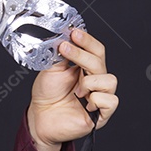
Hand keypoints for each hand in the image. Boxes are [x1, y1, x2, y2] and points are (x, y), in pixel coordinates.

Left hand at [26, 28, 118, 150]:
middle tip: (65, 49)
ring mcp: (100, 96)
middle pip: (100, 61)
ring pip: (110, 80)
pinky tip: (84, 102)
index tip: (74, 33)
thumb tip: (65, 37)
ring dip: (89, 82)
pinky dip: (96, 99)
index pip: (95, 50)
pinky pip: (111, 100)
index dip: (87, 40)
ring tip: (76, 90)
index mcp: (85, 68)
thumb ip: (61, 55)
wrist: (40, 117)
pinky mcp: (101, 113)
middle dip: (82, 54)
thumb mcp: (51, 69)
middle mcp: (95, 80)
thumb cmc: (47, 95)